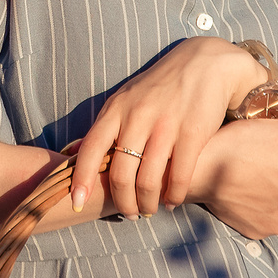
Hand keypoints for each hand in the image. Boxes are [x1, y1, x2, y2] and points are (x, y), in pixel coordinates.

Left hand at [69, 37, 266, 217]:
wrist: (205, 63)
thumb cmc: (159, 87)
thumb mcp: (126, 99)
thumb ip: (105, 127)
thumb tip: (72, 155)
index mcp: (116, 109)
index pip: (90, 149)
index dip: (81, 180)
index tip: (76, 203)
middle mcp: (137, 117)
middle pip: (120, 174)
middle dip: (122, 202)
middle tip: (129, 214)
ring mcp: (165, 125)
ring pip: (148, 180)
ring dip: (147, 204)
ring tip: (149, 210)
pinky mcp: (193, 133)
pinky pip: (179, 176)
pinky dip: (173, 195)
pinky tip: (172, 200)